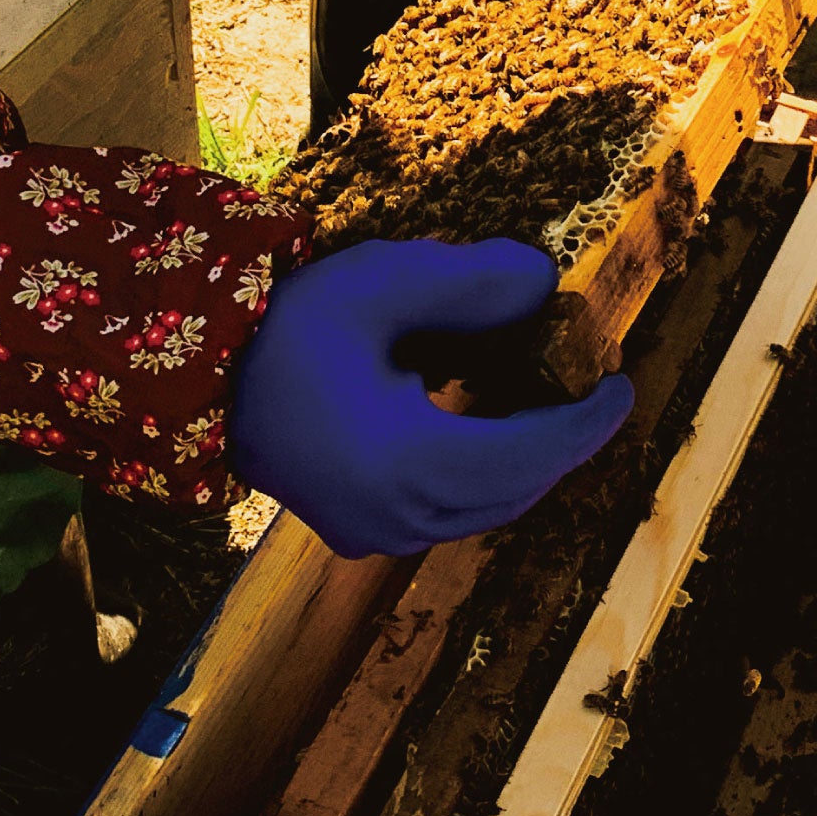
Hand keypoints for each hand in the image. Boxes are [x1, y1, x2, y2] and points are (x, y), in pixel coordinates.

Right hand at [231, 239, 631, 560]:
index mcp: (407, 465)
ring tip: (549, 398)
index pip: (529, 457)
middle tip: (592, 387)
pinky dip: (482, 473)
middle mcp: (395, 516)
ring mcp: (372, 532)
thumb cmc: (285, 329)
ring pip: (480, 508)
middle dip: (561, 443)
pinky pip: (444, 512)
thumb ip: (469, 283)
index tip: (620, 386)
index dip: (584, 426)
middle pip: (511, 491)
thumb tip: (543, 282)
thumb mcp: (381, 285)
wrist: (196, 381)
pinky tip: (487, 421)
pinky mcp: (355, 528)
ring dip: (523, 461)